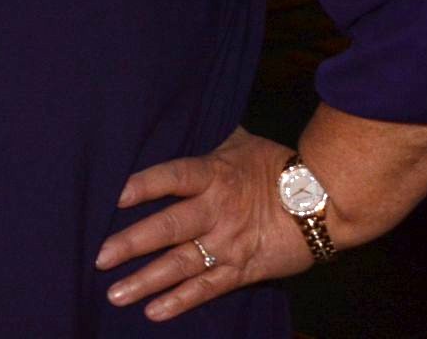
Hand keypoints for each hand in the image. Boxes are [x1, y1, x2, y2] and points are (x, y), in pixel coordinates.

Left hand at [95, 128, 312, 321]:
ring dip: (146, 281)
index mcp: (214, 175)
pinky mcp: (242, 270)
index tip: (115, 195)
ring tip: (114, 293)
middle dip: (131, 243)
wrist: (326, 203)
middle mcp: (217, 211)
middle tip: (100, 257)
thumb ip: (212, 139)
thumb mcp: (242, 145)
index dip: (145, 186)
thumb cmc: (279, 167)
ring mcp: (228, 244)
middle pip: (168, 228)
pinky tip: (152, 312)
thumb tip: (190, 113)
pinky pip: (206, 289)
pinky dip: (179, 302)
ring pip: (181, 265)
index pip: (172, 177)